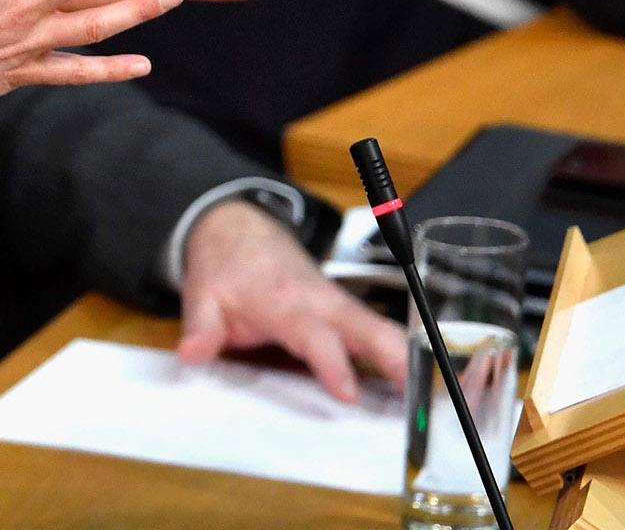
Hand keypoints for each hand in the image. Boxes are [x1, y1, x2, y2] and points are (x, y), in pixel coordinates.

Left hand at [176, 200, 406, 401]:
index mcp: (283, 299)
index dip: (331, 362)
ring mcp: (335, 302)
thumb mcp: (202, 293)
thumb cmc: (224, 265)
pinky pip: (374, 330)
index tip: (348, 392)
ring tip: (431, 396)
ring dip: (405, 357)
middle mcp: (317, 300)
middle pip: (363, 326)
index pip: (311, 333)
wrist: (237, 227)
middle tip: (419, 391)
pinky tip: (416, 383)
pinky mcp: (342, 308)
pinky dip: (398, 353)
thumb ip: (201, 326)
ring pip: (377, 327)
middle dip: (393, 356)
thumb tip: (193, 352)